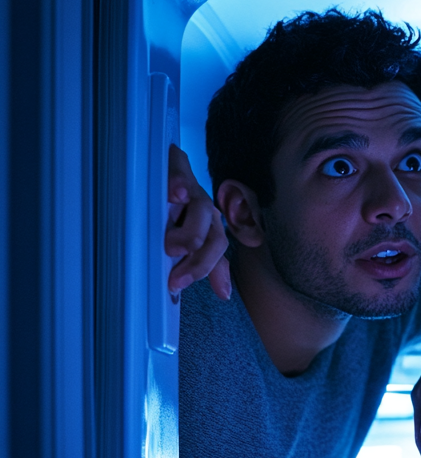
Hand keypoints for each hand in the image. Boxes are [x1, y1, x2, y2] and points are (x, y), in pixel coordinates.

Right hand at [165, 144, 229, 299]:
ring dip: (190, 232)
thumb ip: (206, 263)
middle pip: (214, 233)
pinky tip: (175, 195)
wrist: (157, 167)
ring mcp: (189, 186)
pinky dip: (180, 182)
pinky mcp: (174, 164)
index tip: (184, 289)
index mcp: (207, 225)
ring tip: (172, 247)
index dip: (206, 269)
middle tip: (175, 278)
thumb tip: (224, 293)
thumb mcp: (186, 239)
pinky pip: (180, 171)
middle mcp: (202, 207)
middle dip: (199, 259)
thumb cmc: (170, 210)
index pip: (216, 249)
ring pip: (202, 207)